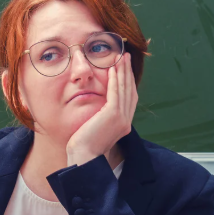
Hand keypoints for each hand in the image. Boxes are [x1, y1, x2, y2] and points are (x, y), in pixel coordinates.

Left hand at [66, 52, 137, 166]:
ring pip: (124, 89)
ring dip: (123, 71)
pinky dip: (115, 80)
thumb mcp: (96, 129)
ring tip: (121, 57)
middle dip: (128, 72)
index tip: (124, 68)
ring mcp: (121, 118)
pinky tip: (113, 69)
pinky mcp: (113, 115)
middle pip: (129, 90)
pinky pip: (115, 93)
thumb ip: (101, 119)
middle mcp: (125, 120)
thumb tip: (98, 111)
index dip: (128, 81)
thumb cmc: (84, 147)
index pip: (128, 98)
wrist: (84, 158)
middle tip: (126, 56)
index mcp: (123, 124)